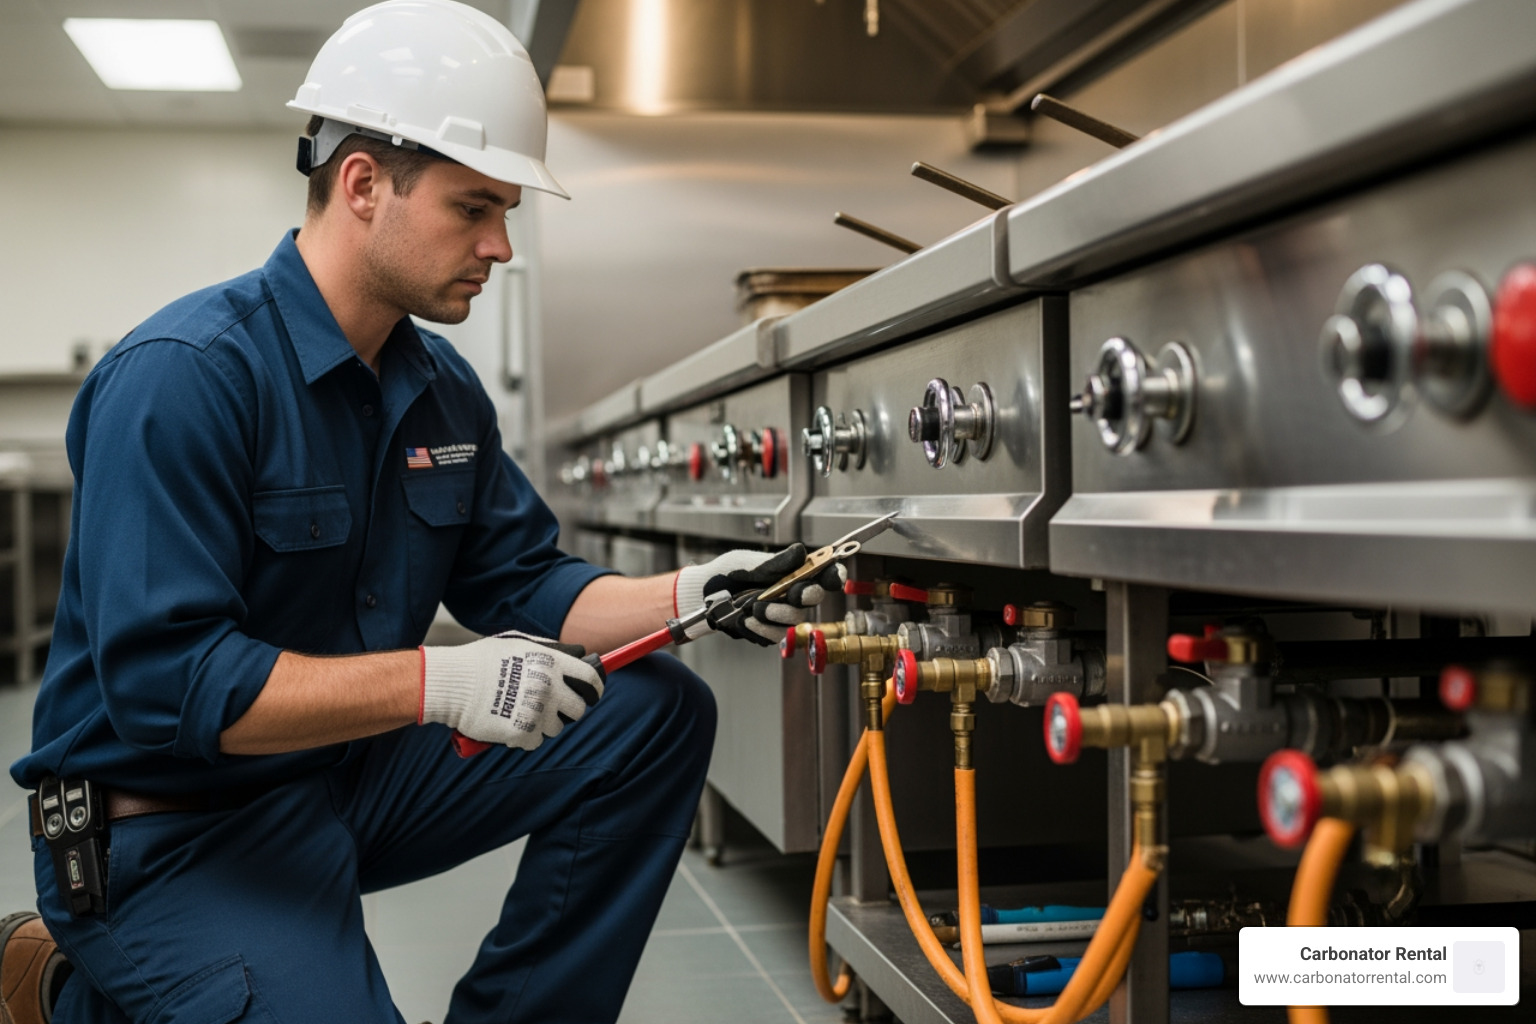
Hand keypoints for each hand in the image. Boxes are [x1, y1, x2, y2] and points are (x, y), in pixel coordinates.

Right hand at [419, 631, 604, 750]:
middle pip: (578, 709)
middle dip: (568, 710)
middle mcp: (548, 687)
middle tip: (552, 708)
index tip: (592, 694)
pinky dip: (524, 737)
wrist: (450, 683)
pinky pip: (535, 742)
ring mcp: (536, 711)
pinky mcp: (522, 733)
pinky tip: (508, 723)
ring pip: (556, 728)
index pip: (590, 679)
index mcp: (550, 662)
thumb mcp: (519, 643)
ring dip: (543, 724)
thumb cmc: (482, 660)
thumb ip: (551, 649)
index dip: (595, 689)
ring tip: (520, 711)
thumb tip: (580, 654)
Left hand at [674, 544, 845, 645]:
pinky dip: (758, 629)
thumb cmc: (726, 574)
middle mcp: (791, 594)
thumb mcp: (748, 563)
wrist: (702, 597)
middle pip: (813, 600)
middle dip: (799, 598)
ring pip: (794, 621)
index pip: (823, 574)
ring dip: (773, 615)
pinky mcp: (768, 632)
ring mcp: (781, 615)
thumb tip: (800, 551)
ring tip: (750, 608)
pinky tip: (744, 620)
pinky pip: (774, 636)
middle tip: (786, 595)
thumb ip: (775, 563)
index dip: (834, 575)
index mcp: (792, 573)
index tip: (834, 577)